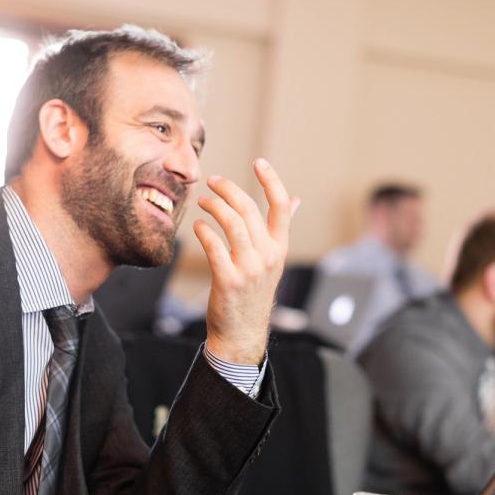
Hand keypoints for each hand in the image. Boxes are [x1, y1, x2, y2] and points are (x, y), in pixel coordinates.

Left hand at [193, 159, 295, 364]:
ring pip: (232, 223)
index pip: (282, 206)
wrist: (242, 333)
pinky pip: (214, 246)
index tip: (259, 161)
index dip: (271, 180)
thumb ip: (280, 228)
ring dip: (214, 206)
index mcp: (280, 247)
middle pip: (250, 209)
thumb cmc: (254, 292)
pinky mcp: (228, 280)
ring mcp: (249, 268)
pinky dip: (203, 230)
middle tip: (213, 181)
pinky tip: (197, 225)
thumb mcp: (273, 260)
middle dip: (229, 189)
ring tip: (203, 201)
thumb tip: (296, 199)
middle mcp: (268, 255)